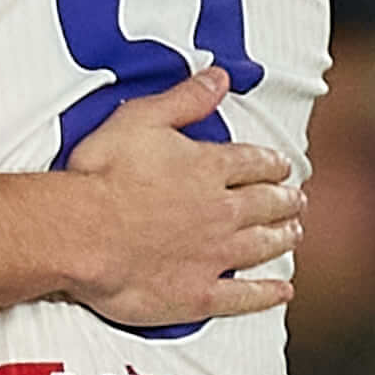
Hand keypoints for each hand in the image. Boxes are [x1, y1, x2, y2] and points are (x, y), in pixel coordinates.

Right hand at [59, 70, 304, 325]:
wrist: (79, 234)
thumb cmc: (101, 177)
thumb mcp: (139, 119)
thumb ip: (183, 99)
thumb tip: (218, 78)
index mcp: (208, 168)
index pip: (253, 163)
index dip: (271, 163)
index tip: (281, 166)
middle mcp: (221, 211)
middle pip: (266, 204)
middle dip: (285, 200)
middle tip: (294, 200)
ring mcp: (213, 255)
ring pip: (263, 245)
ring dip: (283, 238)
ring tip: (292, 235)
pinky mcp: (198, 293)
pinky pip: (244, 296)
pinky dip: (267, 294)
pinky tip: (280, 291)